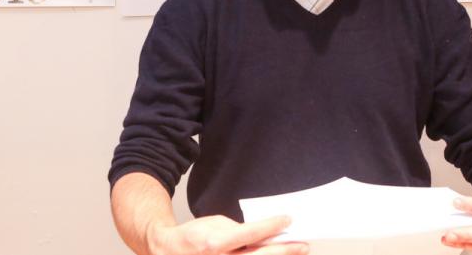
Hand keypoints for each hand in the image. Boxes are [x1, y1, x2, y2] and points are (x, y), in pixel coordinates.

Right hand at [148, 214, 308, 254]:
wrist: (169, 253)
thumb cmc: (193, 237)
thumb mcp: (215, 224)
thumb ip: (238, 230)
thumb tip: (263, 234)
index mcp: (214, 244)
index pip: (250, 234)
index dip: (271, 226)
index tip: (287, 220)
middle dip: (284, 251)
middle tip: (302, 244)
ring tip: (296, 252)